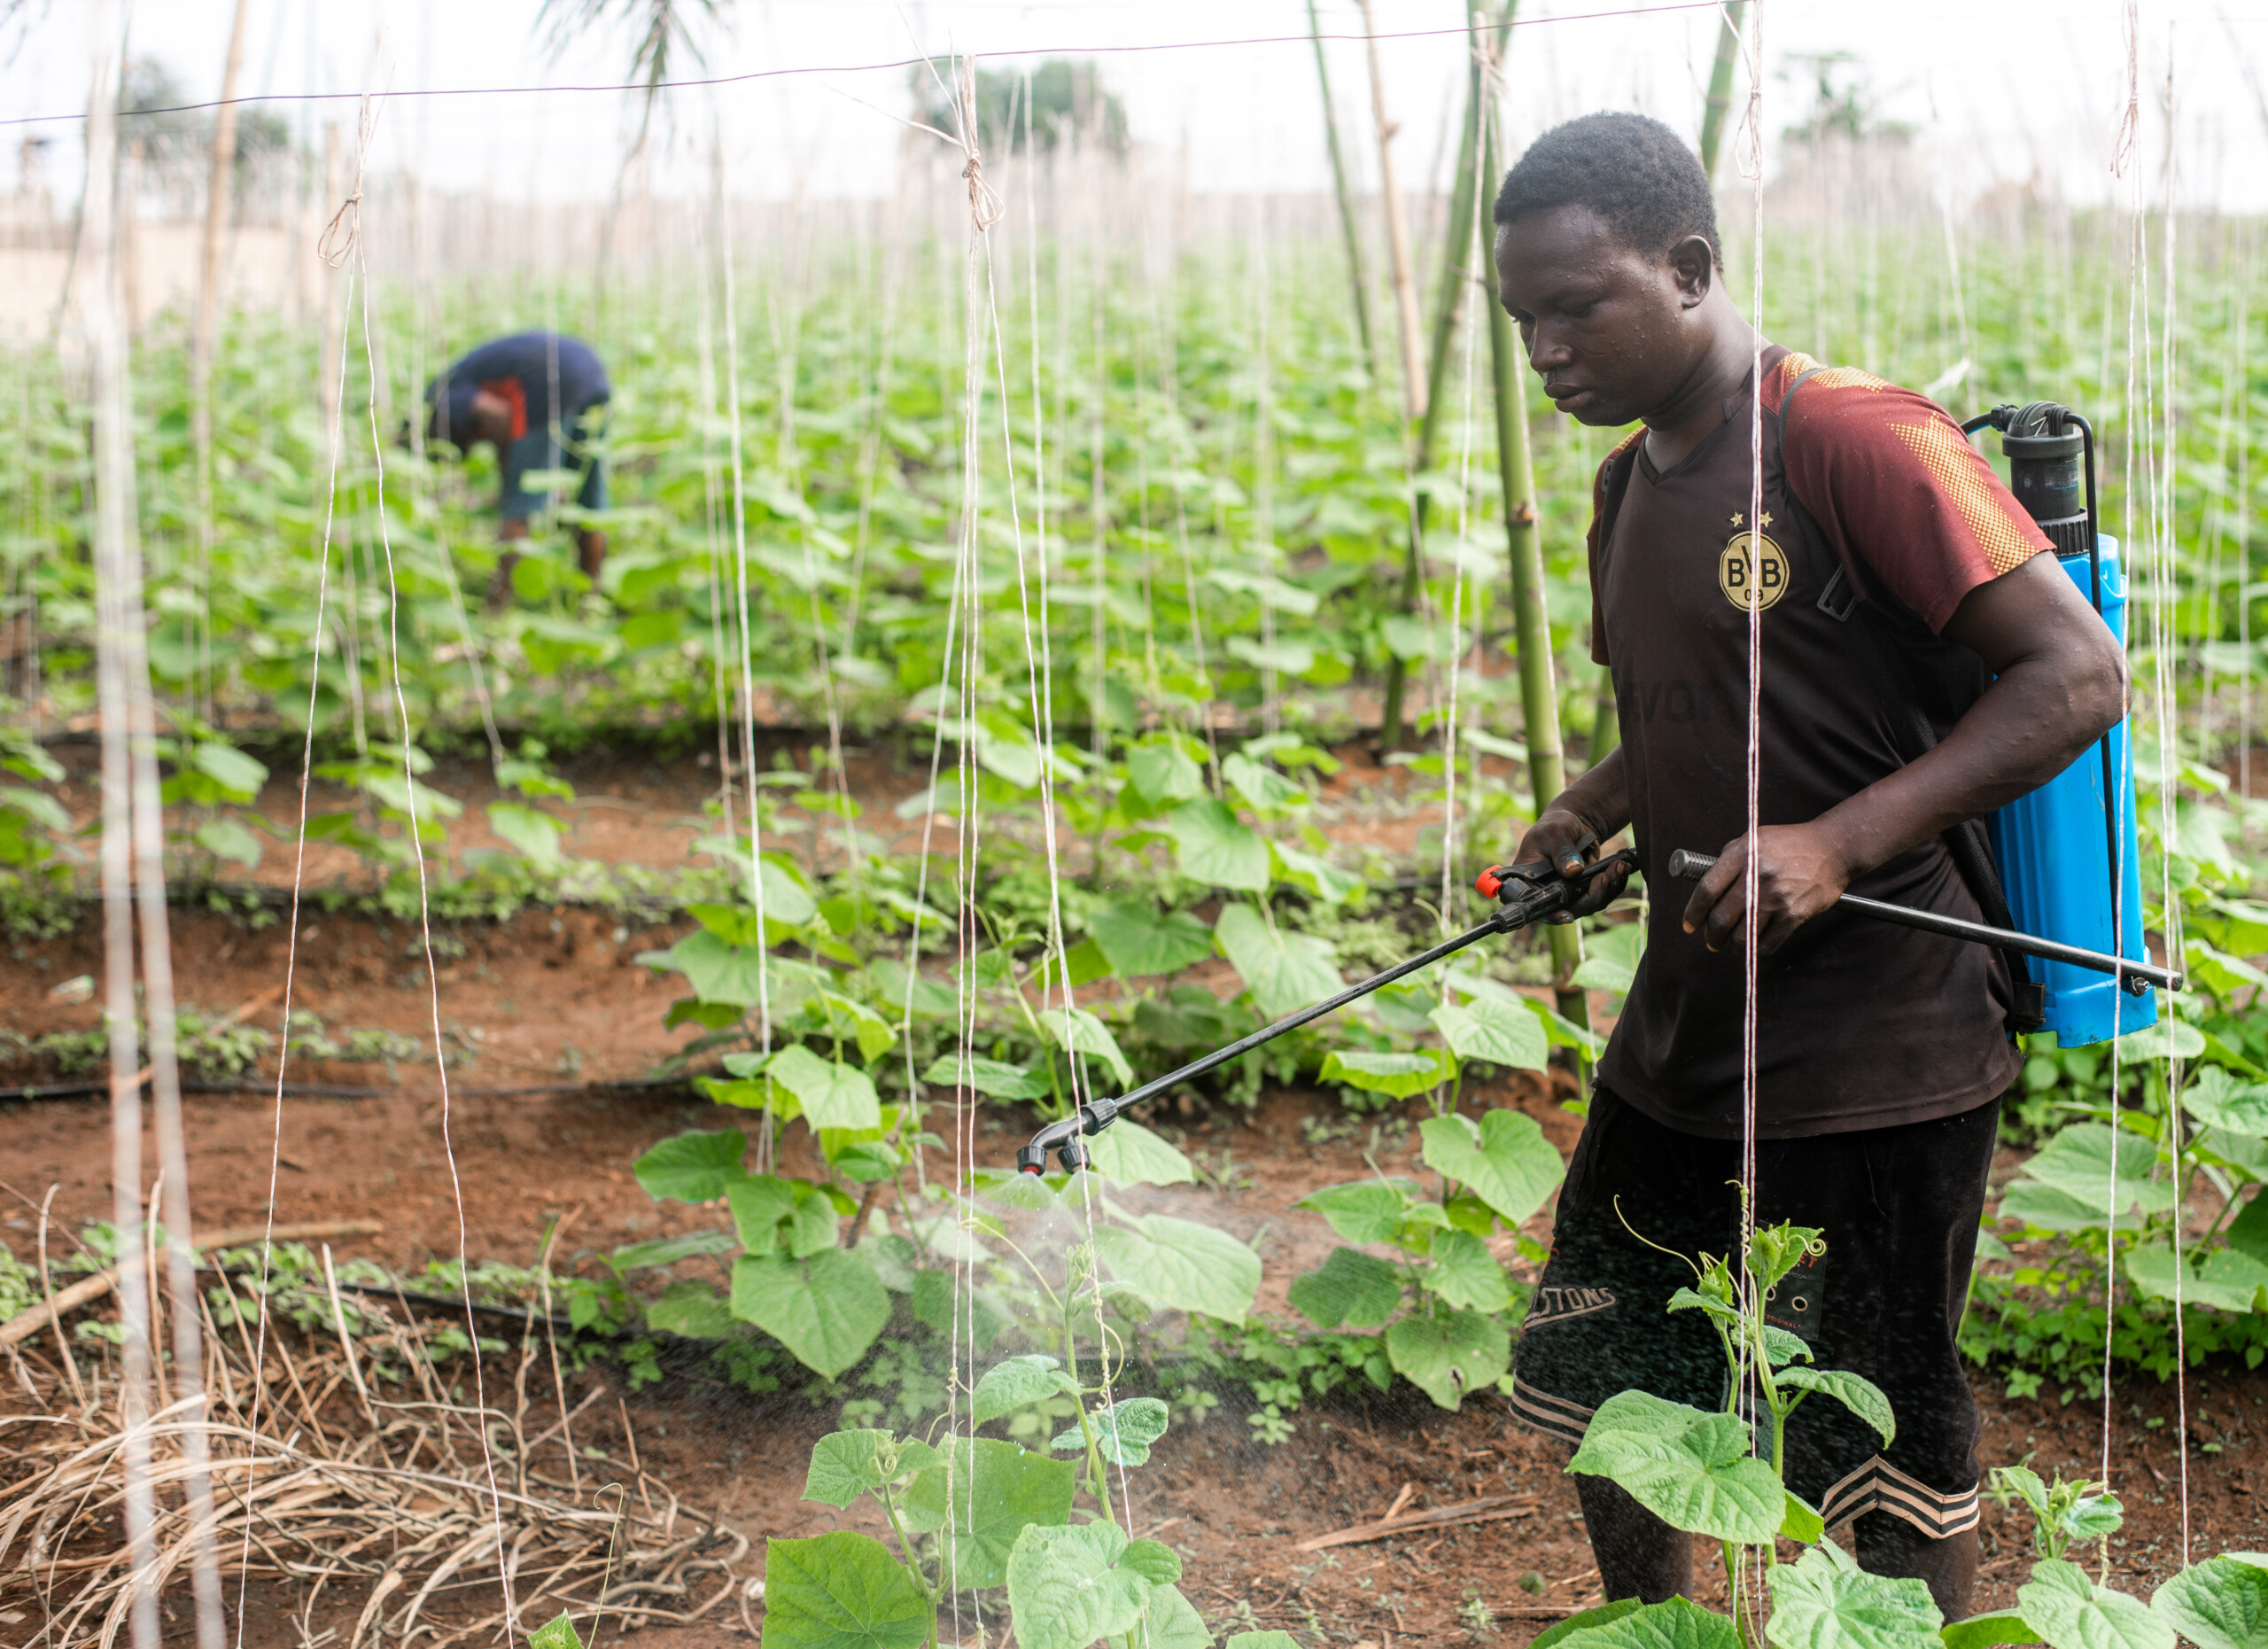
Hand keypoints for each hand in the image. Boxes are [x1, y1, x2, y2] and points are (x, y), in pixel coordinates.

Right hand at [1511, 807, 1627, 922]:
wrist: (1573, 824)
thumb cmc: (1555, 826)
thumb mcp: (1554, 833)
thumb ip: (1562, 851)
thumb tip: (1573, 871)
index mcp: (1528, 883)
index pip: (1534, 905)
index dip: (1551, 915)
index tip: (1567, 914)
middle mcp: (1547, 894)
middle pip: (1570, 909)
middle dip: (1591, 896)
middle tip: (1605, 877)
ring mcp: (1568, 895)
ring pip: (1590, 903)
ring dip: (1608, 888)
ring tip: (1619, 866)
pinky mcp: (1585, 890)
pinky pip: (1602, 893)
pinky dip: (1614, 881)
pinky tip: (1622, 866)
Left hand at [1681, 823, 1851, 954]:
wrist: (1831, 849)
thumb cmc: (1788, 844)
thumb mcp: (1753, 839)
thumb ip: (1728, 859)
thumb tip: (1704, 886)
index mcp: (1742, 855)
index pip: (1707, 889)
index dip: (1693, 912)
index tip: (1689, 925)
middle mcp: (1756, 876)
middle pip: (1721, 917)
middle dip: (1712, 935)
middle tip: (1711, 941)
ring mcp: (1776, 896)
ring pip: (1742, 934)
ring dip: (1733, 945)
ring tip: (1733, 944)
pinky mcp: (1795, 913)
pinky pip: (1768, 942)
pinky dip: (1758, 948)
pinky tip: (1757, 944)